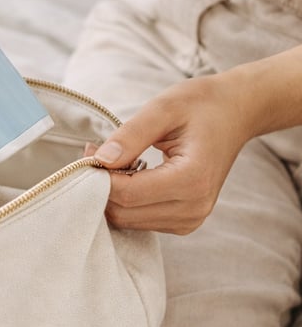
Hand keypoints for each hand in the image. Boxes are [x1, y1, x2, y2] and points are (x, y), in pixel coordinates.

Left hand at [87, 74, 252, 234]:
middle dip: (101, 185)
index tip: (89, 150)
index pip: (127, 193)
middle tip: (94, 153)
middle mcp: (193, 207)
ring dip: (112, 194)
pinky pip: (141, 220)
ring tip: (115, 160)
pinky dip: (126, 201)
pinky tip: (129, 174)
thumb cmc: (202, 105)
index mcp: (192, 179)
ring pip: (129, 220)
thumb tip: (100, 159)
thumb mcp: (164, 108)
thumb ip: (130, 135)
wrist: (236, 113)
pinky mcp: (185, 221)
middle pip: (124, 212)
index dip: (98, 175)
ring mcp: (191, 219)